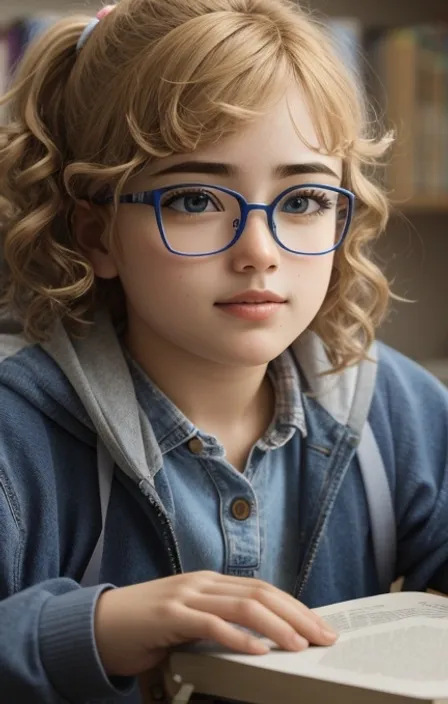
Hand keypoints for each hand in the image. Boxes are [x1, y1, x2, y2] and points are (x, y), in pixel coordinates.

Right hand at [94, 571, 337, 676]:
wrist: (98, 623)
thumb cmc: (146, 626)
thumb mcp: (189, 618)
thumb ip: (219, 621)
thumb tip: (259, 639)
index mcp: (210, 582)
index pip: (263, 589)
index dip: (295, 606)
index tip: (319, 625)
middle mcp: (202, 582)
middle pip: (261, 593)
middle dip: (297, 615)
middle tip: (323, 636)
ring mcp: (186, 595)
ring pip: (242, 605)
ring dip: (276, 626)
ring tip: (299, 645)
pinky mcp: (169, 615)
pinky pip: (211, 624)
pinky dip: (238, 637)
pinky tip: (258, 651)